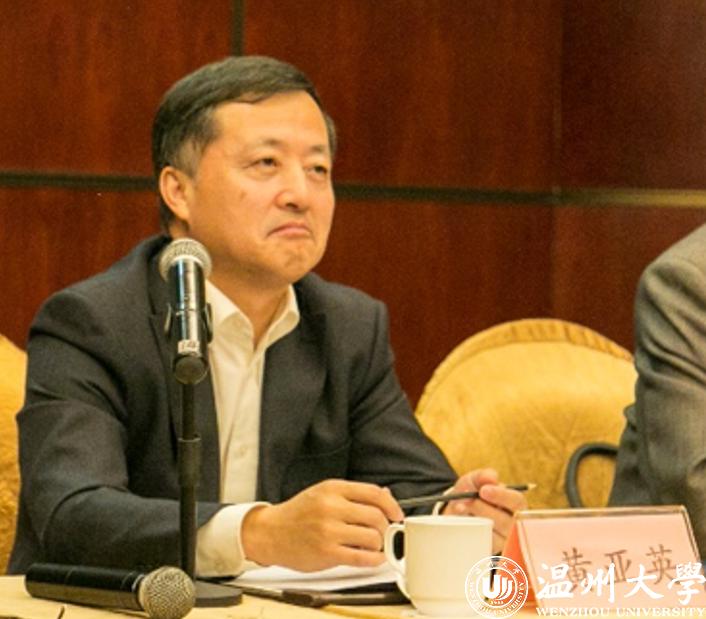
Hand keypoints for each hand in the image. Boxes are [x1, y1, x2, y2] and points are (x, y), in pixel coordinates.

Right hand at [241, 479, 403, 571]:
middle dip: (386, 527)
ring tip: (374, 546)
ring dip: (380, 544)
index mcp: (333, 489)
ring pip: (372, 537)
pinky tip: (373, 558)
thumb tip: (386, 496)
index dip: (391, 505)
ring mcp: (328, 530)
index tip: (397, 515)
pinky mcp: (326, 553)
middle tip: (385, 533)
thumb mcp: (324, 494)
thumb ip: (353, 495)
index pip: (373, 493)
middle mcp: (331, 507)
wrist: (270, 532)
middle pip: (376, 516)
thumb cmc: (299, 514)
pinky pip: (361, 557)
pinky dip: (374, 559)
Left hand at [441, 468, 526, 553]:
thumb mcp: (475, 480)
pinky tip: (461, 521)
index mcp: (514, 504)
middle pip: (506, 521)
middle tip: (467, 499)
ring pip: (493, 533)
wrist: (455, 510)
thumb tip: (492, 477)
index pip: (517, 502)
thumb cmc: (471, 493)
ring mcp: (502, 539)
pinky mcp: (490, 549)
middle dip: (483, 508)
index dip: (501, 496)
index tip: (483, 490)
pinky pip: (481, 543)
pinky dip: (469, 531)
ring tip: (459, 508)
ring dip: (474, 519)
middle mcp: (513, 523)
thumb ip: (483, 476)